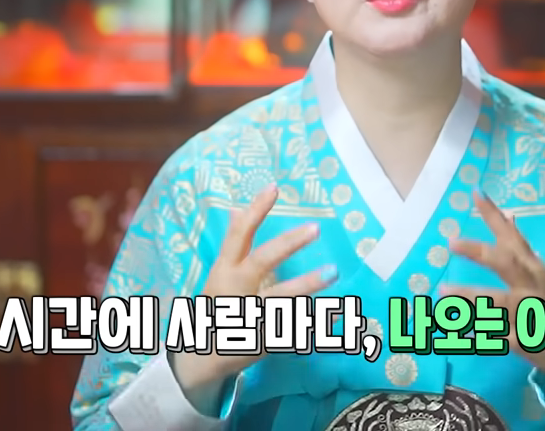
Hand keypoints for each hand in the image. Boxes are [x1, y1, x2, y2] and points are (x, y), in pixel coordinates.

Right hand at [172, 184, 337, 395]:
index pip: (239, 234)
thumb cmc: (219, 304)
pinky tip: (338, 316)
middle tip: (316, 228)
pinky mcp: (264, 339)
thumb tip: (238, 208)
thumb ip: (234, 243)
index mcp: (225, 269)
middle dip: (288, 244)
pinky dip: (313, 323)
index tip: (274, 187)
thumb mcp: (221, 272)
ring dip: (307, 284)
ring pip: (280, 297)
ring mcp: (250, 315)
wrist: (205, 356)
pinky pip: (293, 328)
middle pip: (262, 261)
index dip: (255, 210)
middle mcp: (236, 289)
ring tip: (333, 271)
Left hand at [443, 191, 544, 402]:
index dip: (495, 216)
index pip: (513, 237)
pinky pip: (496, 336)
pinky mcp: (524, 341)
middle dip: (479, 252)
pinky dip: (478, 335)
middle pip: (506, 264)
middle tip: (451, 242)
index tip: (476, 194)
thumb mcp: (540, 274)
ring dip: (469, 296)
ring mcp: (529, 314)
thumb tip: (508, 214)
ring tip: (443, 291)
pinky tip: (458, 333)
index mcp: (535, 269)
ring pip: (498, 301)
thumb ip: (521, 248)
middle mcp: (533, 287)